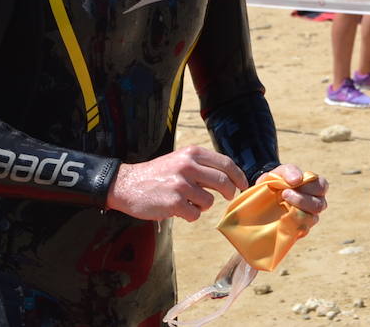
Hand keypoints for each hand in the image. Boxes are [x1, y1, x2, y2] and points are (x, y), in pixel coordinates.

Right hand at [107, 145, 247, 222]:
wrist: (126, 184)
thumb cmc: (157, 174)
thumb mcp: (180, 160)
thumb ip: (202, 166)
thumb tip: (230, 179)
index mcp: (192, 153)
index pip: (226, 164)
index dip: (239, 176)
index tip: (243, 185)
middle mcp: (188, 166)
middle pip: (224, 182)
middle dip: (229, 192)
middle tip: (227, 197)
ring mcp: (181, 184)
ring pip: (209, 201)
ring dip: (202, 206)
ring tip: (187, 201)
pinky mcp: (173, 202)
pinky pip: (195, 214)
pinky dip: (189, 215)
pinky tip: (177, 209)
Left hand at [259, 163, 328, 227]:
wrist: (263, 198)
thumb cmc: (277, 182)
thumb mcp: (281, 172)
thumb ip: (290, 171)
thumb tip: (298, 179)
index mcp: (315, 188)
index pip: (322, 186)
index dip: (310, 186)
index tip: (294, 183)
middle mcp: (315, 204)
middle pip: (319, 205)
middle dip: (302, 200)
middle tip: (284, 194)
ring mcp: (308, 219)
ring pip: (312, 219)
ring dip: (297, 211)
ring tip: (282, 204)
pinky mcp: (298, 231)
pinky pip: (302, 231)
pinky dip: (292, 224)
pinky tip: (281, 217)